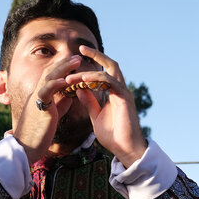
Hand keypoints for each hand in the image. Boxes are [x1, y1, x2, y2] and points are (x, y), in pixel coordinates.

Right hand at [12, 54, 87, 163]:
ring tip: (76, 61)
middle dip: (64, 63)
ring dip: (63, 68)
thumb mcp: (53, 115)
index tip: (75, 61)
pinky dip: (56, 84)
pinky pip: (46, 92)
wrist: (26, 147)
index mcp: (41, 95)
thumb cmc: (39, 133)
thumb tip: (71, 95)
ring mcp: (36, 99)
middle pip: (50, 72)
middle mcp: (37, 93)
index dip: (62, 67)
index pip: (51, 76)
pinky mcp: (39, 108)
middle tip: (78, 56)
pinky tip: (66, 79)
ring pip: (48, 78)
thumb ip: (61, 103)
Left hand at [69, 45, 147, 165]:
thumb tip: (79, 88)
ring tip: (73, 76)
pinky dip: (97, 78)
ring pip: (110, 71)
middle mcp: (121, 89)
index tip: (78, 57)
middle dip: (96, 55)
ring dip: (89, 71)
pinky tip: (83, 81)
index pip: (105, 71)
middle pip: (111, 64)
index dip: (94, 62)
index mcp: (114, 92)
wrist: (125, 149)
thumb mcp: (96, 116)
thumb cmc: (114, 135)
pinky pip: (110, 82)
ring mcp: (124, 93)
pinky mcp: (125, 98)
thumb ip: (89, 101)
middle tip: (80, 49)